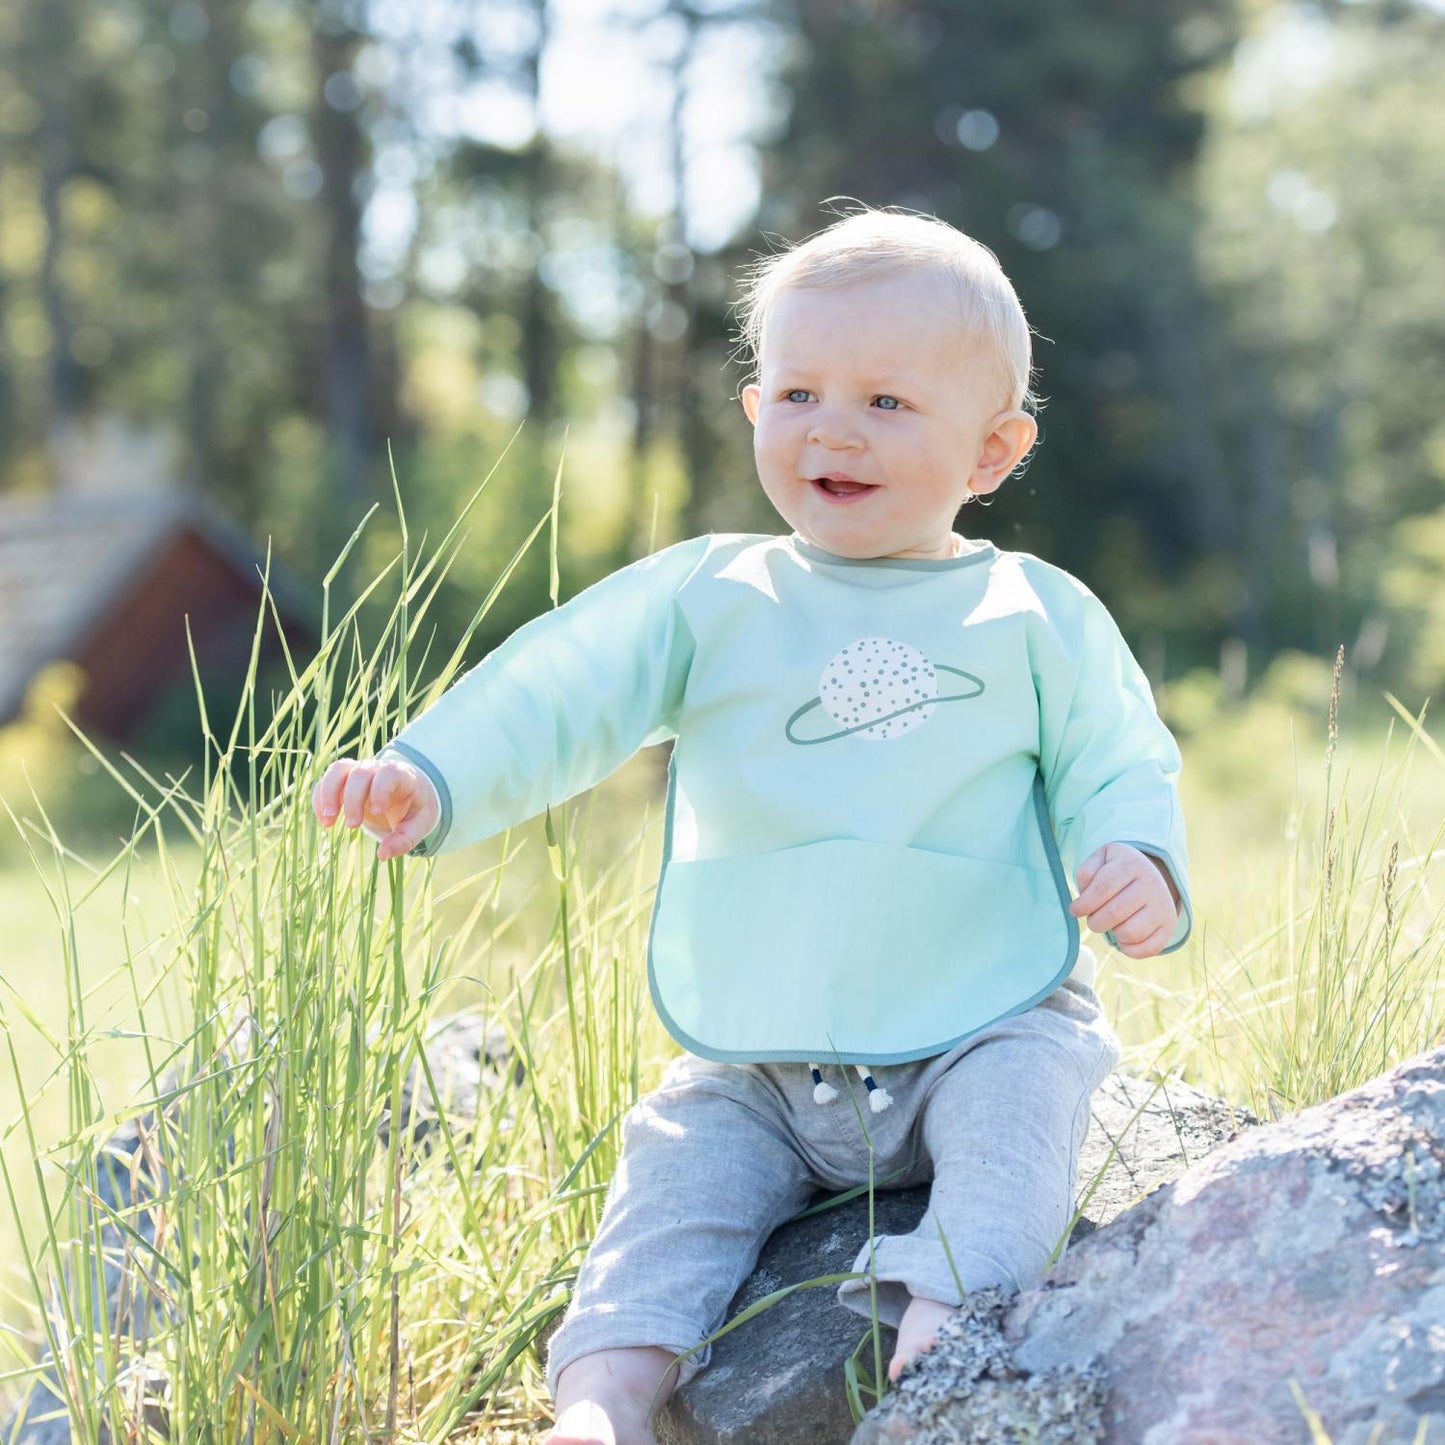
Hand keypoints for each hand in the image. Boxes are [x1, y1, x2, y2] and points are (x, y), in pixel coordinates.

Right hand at [312, 756, 440, 860]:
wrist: (408, 790)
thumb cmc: (414, 806)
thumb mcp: (420, 823)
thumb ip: (405, 838)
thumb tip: (383, 854)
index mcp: (401, 775)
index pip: (388, 774)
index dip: (380, 790)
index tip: (377, 812)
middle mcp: (377, 768)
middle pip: (360, 773)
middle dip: (352, 799)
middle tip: (353, 826)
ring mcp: (358, 771)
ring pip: (338, 770)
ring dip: (328, 794)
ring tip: (328, 822)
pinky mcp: (343, 779)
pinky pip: (326, 781)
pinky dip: (321, 799)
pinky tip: (325, 821)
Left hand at [1068, 843, 1178, 958]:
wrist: (1149, 874)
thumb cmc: (1116, 870)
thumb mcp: (1100, 860)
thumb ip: (1086, 872)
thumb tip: (1085, 895)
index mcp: (1132, 863)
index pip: (1102, 888)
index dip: (1083, 904)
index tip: (1075, 910)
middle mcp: (1152, 882)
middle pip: (1114, 913)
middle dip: (1095, 921)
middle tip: (1093, 918)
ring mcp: (1163, 905)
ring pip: (1130, 933)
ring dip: (1112, 933)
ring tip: (1110, 924)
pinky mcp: (1168, 925)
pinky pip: (1147, 949)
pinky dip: (1129, 949)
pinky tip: (1122, 937)